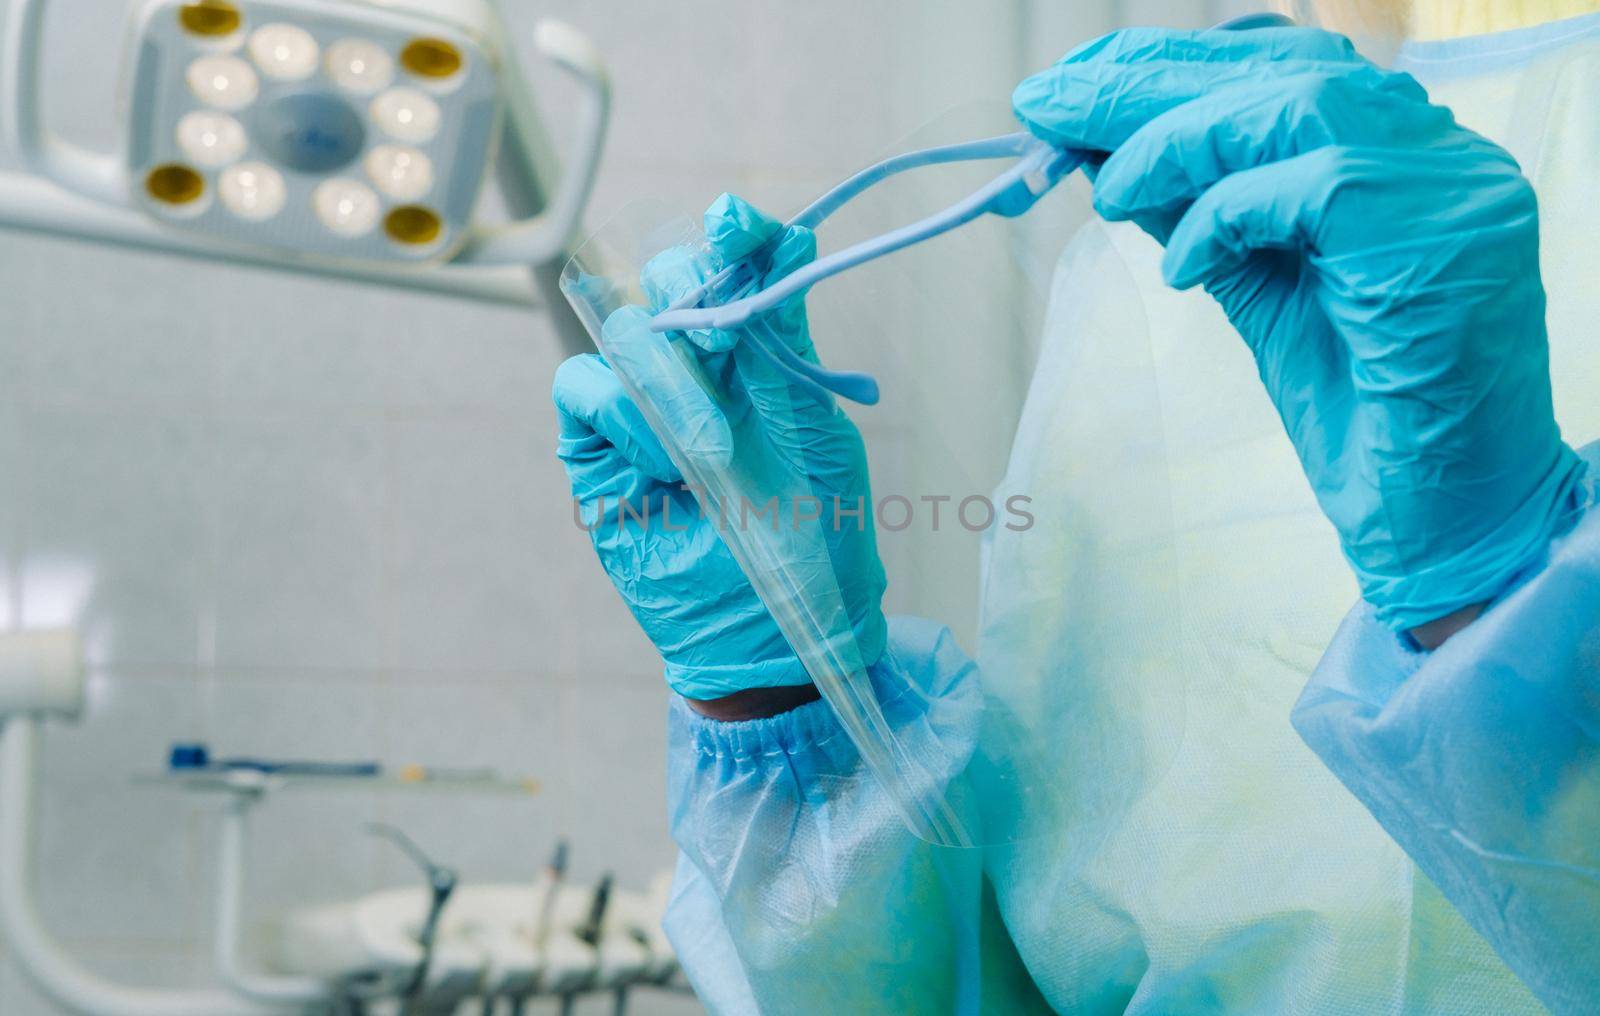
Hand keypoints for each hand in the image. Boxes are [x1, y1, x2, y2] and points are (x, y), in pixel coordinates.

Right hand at [554, 195, 887, 702]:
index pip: (732, 267)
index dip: (732, 236)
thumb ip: (785, 331)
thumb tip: (781, 232)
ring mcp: (641, 409)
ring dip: (666, 374)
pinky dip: (622, 413)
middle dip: (693, 292)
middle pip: (668, 279)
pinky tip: (664, 460)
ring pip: (622, 329)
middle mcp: (697, 372)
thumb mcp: (813, 424)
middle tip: (725, 337)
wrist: (779, 632)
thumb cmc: (813, 537)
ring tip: (707, 445)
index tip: (736, 225)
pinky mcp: (595, 451)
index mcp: (757, 357)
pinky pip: (582, 387)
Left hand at [1013, 26, 1583, 632]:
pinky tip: (1180, 266)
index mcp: (1398, 152)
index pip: (1277, 66)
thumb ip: (1200, 217)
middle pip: (1280, 66)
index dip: (1169, 69)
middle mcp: (1435, 150)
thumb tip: (1108, 161)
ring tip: (1103, 191)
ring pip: (1295, 103)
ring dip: (1176, 138)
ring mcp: (1448, 186)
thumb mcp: (1260, 292)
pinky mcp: (1438, 236)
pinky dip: (1223, 216)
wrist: (1444, 517)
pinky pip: (1309, 186)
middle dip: (1148, 83)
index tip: (1069, 91)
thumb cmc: (1362, 414)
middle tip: (1045, 105)